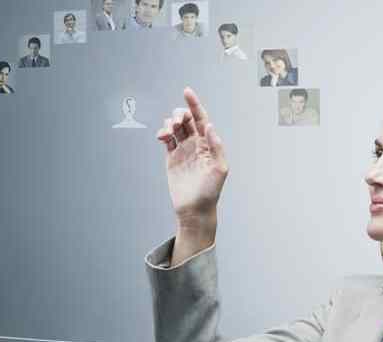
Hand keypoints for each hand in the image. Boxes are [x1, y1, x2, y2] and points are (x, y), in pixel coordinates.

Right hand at [156, 87, 228, 221]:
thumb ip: (216, 147)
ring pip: (174, 127)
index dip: (194, 104)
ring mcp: (183, 150)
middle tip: (175, 124)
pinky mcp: (172, 158)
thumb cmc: (210, 191)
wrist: (195, 209)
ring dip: (169, 123)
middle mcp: (196, 144)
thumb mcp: (220, 169)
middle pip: (186, 120)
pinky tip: (162, 136)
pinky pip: (167, 139)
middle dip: (178, 114)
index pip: (201, 118)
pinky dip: (163, 133)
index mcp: (208, 144)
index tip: (187, 91)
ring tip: (168, 132)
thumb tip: (210, 126)